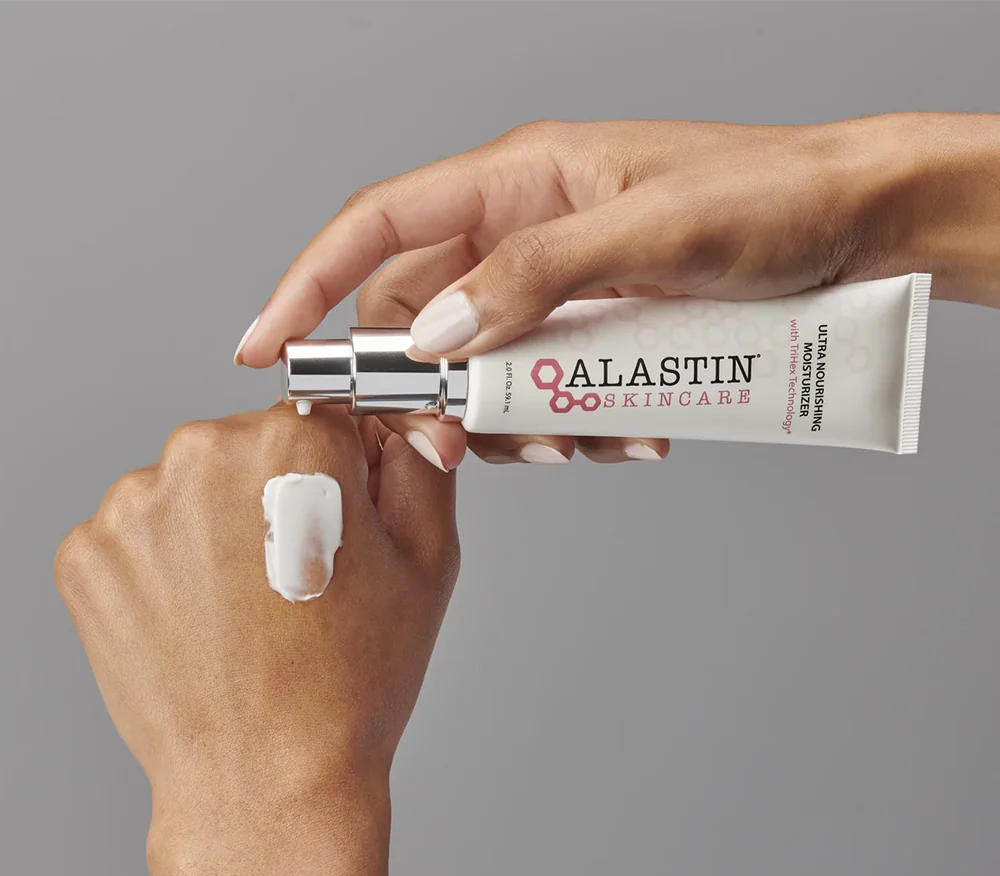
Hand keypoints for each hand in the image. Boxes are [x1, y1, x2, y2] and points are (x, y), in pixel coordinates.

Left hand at [54, 406, 458, 875]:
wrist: (265, 780)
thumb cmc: (351, 681)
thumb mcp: (427, 560)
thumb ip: (420, 466)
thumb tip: (409, 424)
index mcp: (293, 441)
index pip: (324, 413)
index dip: (341, 471)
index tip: (338, 516)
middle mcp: (201, 453)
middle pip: (251, 444)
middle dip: (277, 492)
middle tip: (300, 575)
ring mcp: (133, 506)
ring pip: (191, 486)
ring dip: (217, 525)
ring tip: (248, 606)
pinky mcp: (86, 555)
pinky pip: (140, 533)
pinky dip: (167, 565)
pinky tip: (202, 618)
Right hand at [235, 113, 999, 467]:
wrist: (859, 225)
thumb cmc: (770, 197)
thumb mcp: (647, 232)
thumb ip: (532, 277)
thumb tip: (434, 333)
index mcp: (520, 178)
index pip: (378, 224)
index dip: (308, 282)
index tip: (265, 348)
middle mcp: (526, 231)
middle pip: (426, 317)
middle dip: (430, 388)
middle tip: (456, 443)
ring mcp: (561, 286)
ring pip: (488, 366)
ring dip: (515, 419)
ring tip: (582, 442)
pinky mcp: (599, 328)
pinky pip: (551, 385)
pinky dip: (572, 423)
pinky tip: (628, 435)